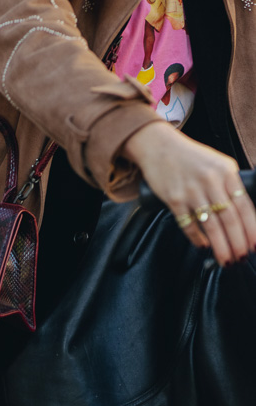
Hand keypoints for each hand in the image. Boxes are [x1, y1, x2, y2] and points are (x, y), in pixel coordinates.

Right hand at [122, 121, 255, 266]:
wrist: (159, 146)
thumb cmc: (190, 158)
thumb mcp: (217, 164)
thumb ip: (230, 184)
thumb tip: (242, 215)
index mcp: (226, 171)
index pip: (244, 205)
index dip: (251, 228)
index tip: (254, 245)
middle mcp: (210, 180)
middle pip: (229, 218)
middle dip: (237, 242)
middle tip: (241, 257)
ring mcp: (191, 190)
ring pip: (211, 225)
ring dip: (220, 246)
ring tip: (226, 259)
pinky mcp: (174, 199)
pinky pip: (189, 224)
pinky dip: (197, 238)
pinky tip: (203, 246)